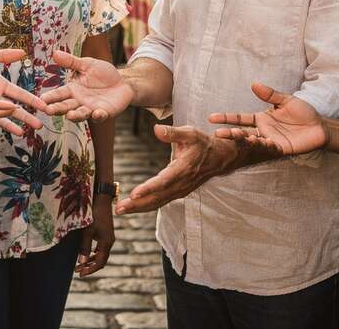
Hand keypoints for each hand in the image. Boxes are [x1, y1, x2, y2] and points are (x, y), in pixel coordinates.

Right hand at [42, 50, 131, 121]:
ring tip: (70, 115)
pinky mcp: (105, 113)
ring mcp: (91, 108)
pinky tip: (97, 113)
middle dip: (57, 109)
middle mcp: (79, 101)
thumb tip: (55, 53)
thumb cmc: (103, 73)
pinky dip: (99, 116)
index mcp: (73, 89)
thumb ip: (71, 62)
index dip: (50, 98)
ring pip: (81, 114)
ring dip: (75, 116)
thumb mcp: (87, 64)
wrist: (123, 81)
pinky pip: (100, 116)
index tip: (40, 100)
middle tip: (48, 111)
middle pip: (66, 106)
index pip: (59, 94)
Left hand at [76, 194, 114, 276]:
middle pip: (101, 260)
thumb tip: (81, 262)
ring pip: (100, 255)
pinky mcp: (105, 234)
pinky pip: (100, 248)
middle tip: (77, 271)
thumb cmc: (94, 214)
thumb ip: (84, 247)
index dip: (90, 269)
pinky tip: (85, 254)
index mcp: (107, 243)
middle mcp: (109, 242)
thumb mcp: (87, 231)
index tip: (80, 274)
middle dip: (89, 267)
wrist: (101, 199)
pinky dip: (92, 254)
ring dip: (90, 261)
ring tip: (79, 265)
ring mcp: (108, 238)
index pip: (100, 262)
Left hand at [114, 124, 238, 214]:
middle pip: (157, 197)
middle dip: (137, 204)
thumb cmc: (203, 144)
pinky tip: (133, 207)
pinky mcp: (178, 192)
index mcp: (183, 168)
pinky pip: (161, 202)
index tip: (134, 193)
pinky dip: (146, 206)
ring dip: (139, 208)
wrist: (220, 158)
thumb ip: (172, 132)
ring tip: (120, 210)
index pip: (164, 181)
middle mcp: (181, 183)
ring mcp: (180, 190)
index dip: (148, 188)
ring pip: (158, 202)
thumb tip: (156, 129)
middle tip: (119, 208)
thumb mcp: (190, 133)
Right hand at [208, 83, 327, 157]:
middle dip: (231, 133)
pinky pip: (270, 149)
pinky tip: (261, 141)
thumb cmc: (303, 112)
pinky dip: (265, 146)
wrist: (320, 126)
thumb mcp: (286, 100)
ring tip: (239, 137)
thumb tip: (254, 84)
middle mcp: (263, 131)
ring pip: (254, 142)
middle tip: (218, 134)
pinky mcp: (281, 149)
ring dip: (246, 140)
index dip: (226, 118)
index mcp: (261, 118)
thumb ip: (270, 94)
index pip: (240, 118)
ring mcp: (271, 141)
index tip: (211, 117)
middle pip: (243, 132)